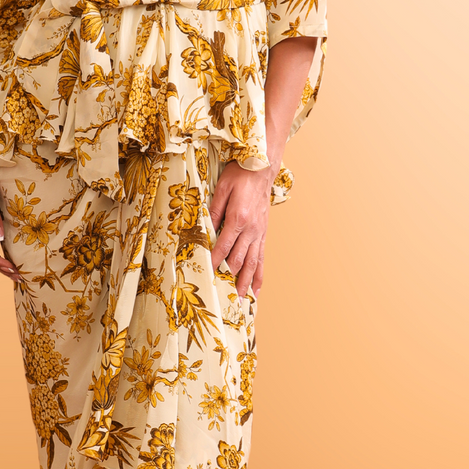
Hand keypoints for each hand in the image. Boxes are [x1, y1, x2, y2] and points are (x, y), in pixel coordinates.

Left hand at [208, 160, 273, 297]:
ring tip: (240, 300)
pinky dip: (260, 275)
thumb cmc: (240, 175)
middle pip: (239, 260)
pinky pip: (262, 258)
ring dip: (245, 283)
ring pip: (253, 263)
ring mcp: (259, 233)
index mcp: (238, 218)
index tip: (207, 276)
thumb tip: (205, 229)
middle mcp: (250, 229)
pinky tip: (256, 289)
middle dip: (229, 278)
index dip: (214, 262)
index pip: (223, 247)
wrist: (262, 168)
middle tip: (221, 295)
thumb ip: (214, 210)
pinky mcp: (263, 233)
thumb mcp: (222, 189)